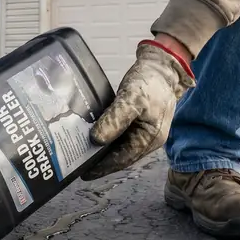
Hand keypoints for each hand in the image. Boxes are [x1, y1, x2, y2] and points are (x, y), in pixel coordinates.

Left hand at [81, 39, 195, 179]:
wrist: (162, 66)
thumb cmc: (149, 82)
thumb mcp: (131, 98)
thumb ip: (115, 120)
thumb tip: (96, 140)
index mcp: (151, 138)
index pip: (123, 159)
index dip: (103, 167)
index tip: (84, 173)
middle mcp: (148, 140)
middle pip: (121, 157)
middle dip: (101, 162)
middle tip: (77, 166)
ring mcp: (144, 132)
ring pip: (120, 148)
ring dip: (103, 152)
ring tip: (82, 155)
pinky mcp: (138, 123)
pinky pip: (121, 137)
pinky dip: (107, 139)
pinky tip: (93, 138)